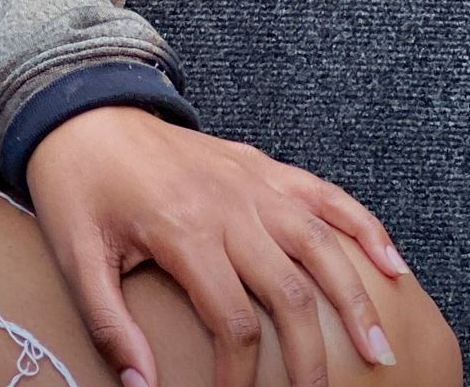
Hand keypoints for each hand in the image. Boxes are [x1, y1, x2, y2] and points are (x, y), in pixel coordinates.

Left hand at [23, 105, 410, 386]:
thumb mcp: (78, 258)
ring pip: (320, 242)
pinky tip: (391, 264)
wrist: (85, 109)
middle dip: (313, 355)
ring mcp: (252, 181)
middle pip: (289, 290)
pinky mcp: (262, 166)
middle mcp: (229, 204)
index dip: (242, 376)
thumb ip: (110, 327)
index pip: (233, 321)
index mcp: (184, 231)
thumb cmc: (79, 187)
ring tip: (380, 348)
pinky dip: (362, 225)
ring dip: (356, 296)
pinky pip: (323, 194)